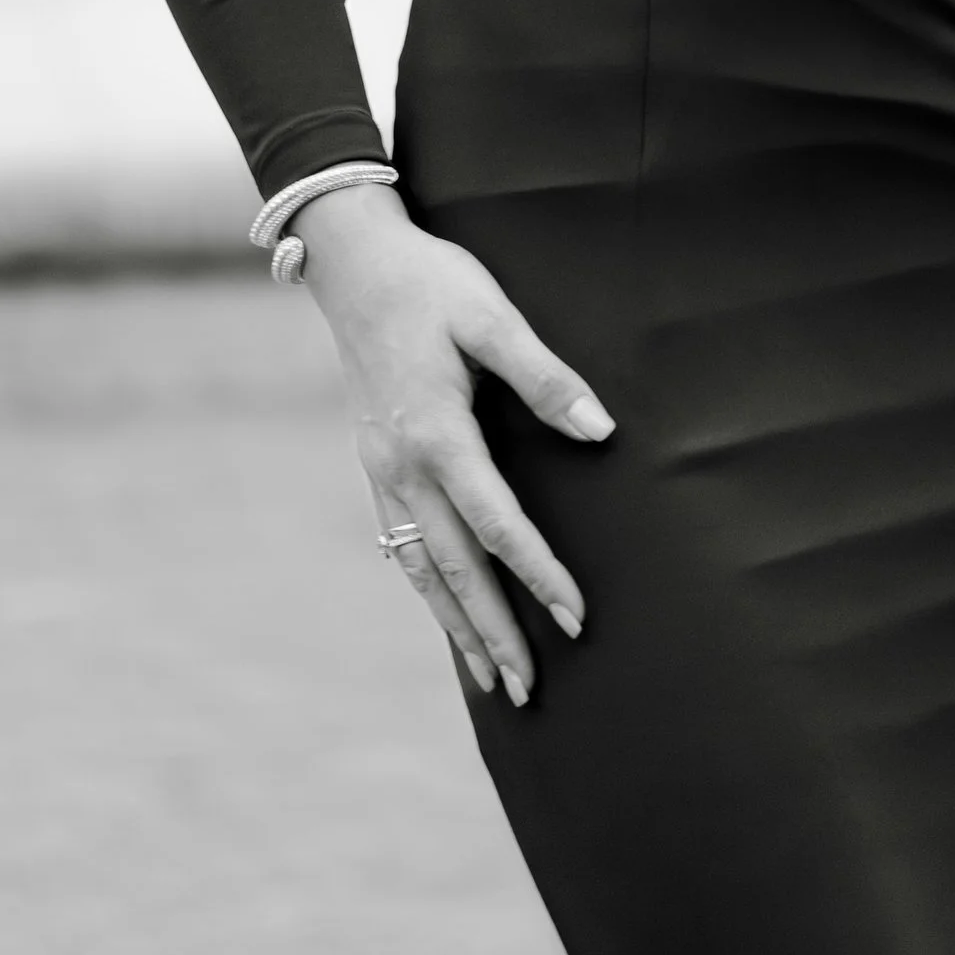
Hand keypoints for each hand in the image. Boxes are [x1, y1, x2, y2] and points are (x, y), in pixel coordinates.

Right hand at [290, 182, 614, 705]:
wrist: (354, 264)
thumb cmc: (432, 283)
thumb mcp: (492, 315)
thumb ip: (545, 376)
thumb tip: (600, 430)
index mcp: (436, 433)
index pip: (497, 523)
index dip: (539, 573)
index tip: (577, 618)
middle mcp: (403, 467)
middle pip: (455, 568)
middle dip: (494, 632)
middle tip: (531, 691)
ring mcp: (382, 472)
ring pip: (423, 568)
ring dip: (457, 626)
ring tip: (492, 682)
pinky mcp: (376, 465)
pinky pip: (404, 545)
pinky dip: (429, 589)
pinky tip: (448, 611)